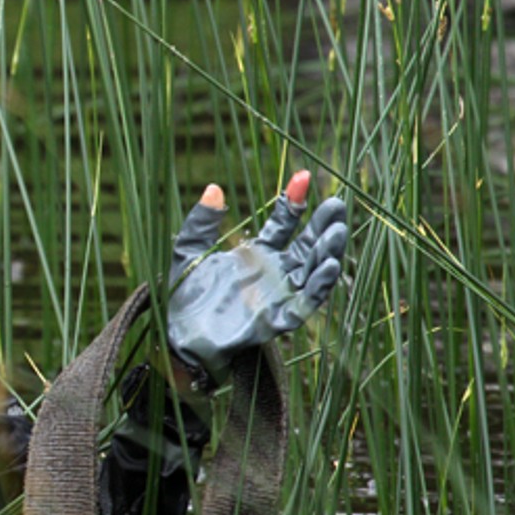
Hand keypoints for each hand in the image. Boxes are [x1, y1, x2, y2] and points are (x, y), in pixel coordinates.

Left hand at [166, 170, 347, 384]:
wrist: (177, 336)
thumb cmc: (184, 297)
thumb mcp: (189, 253)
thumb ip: (202, 222)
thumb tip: (213, 188)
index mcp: (256, 254)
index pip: (283, 224)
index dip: (293, 202)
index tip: (301, 177)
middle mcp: (274, 273)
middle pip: (307, 246)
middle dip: (323, 226)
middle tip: (337, 204)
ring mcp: (278, 296)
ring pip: (312, 271)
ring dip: (327, 252)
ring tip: (337, 231)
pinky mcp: (278, 319)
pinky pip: (305, 302)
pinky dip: (319, 285)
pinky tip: (330, 265)